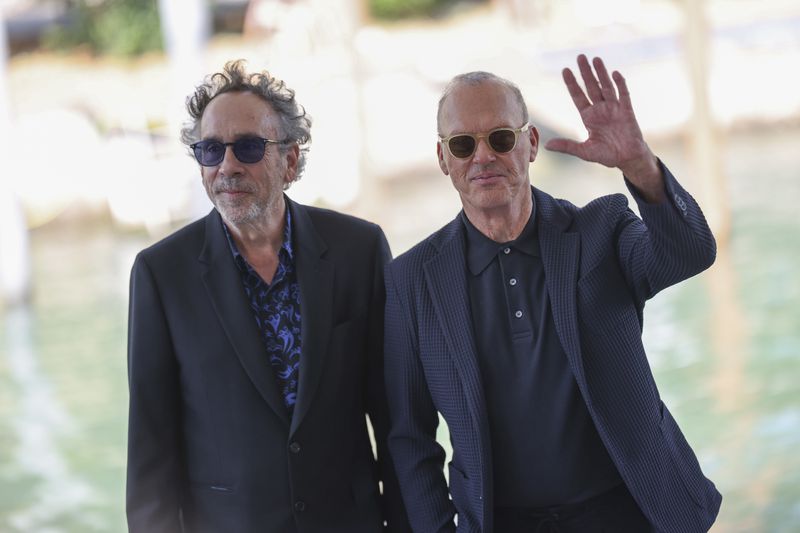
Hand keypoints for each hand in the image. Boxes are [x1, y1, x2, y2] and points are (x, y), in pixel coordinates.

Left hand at [545, 55, 663, 200]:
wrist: (628, 159)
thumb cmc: (607, 155)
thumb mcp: (584, 151)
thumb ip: (567, 146)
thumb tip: (547, 146)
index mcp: (589, 117)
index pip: (578, 96)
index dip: (572, 84)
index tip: (565, 70)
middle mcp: (600, 110)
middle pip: (591, 87)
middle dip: (586, 72)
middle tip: (580, 57)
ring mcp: (614, 109)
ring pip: (606, 87)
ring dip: (601, 73)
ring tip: (596, 59)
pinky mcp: (627, 111)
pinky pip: (624, 95)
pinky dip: (620, 84)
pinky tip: (615, 73)